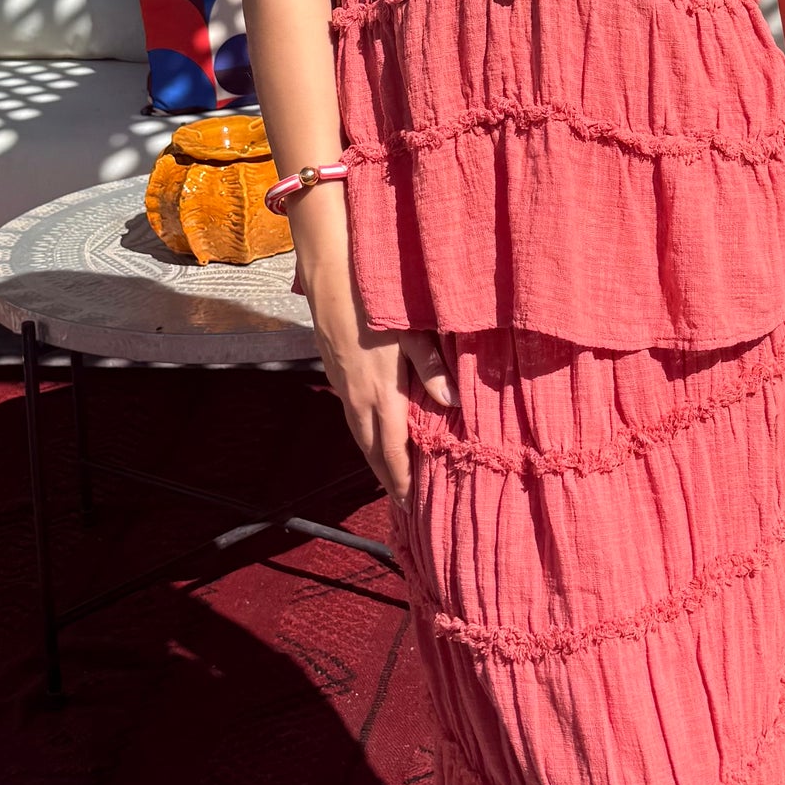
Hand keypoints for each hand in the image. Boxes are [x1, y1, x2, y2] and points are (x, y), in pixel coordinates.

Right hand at [308, 282, 457, 510]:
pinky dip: (364, 437)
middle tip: (401, 502)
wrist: (330, 281)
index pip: (392, 450)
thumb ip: (431, 369)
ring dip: (374, 459)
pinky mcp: (337, 377)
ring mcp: (344, 389)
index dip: (401, 479)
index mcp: (382, 394)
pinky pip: (352, 418)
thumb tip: (454, 402)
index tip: (409, 503)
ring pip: (359, 436)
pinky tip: (373, 435)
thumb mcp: (411, 333)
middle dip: (387, 478)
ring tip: (389, 477)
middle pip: (372, 451)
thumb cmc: (376, 304)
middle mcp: (359, 399)